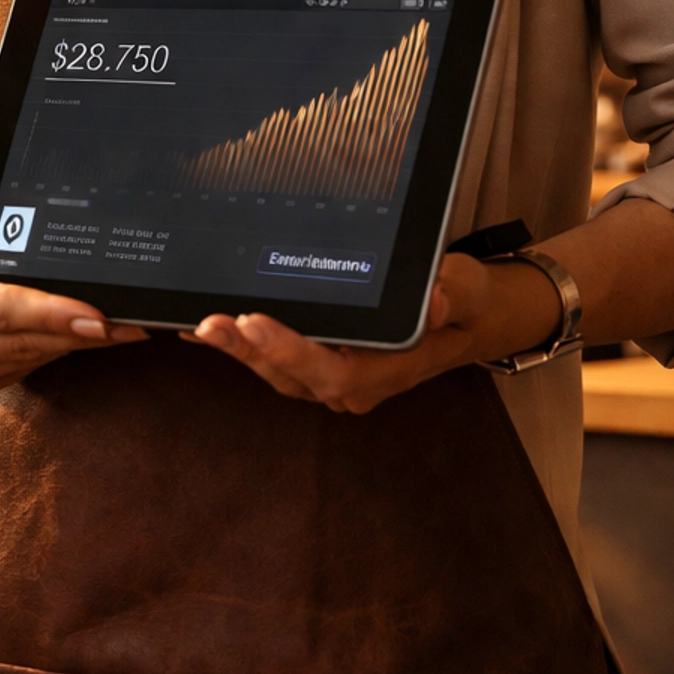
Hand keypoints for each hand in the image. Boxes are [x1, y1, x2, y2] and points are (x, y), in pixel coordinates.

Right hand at [0, 195, 147, 388]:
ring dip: (82, 343)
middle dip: (77, 332)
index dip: (45, 312)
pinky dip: (69, 347)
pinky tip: (101, 334)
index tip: (91, 313)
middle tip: (125, 323)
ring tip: (126, 325)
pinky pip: (35, 365)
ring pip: (34, 355)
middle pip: (21, 339)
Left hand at [186, 250, 558, 412]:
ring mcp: (337, 378)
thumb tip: (435, 301)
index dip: (291, 351)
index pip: (333, 370)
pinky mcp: (323, 364)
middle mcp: (358, 383)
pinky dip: (244, 347)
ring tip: (203, 325)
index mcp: (390, 371)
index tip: (255, 323)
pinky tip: (207, 331)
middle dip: (250, 351)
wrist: (468, 320)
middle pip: (295, 376)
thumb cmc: (467, 304)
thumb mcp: (470, 289)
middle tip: (212, 322)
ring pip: (279, 373)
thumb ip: (454, 293)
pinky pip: (276, 362)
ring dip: (240, 351)